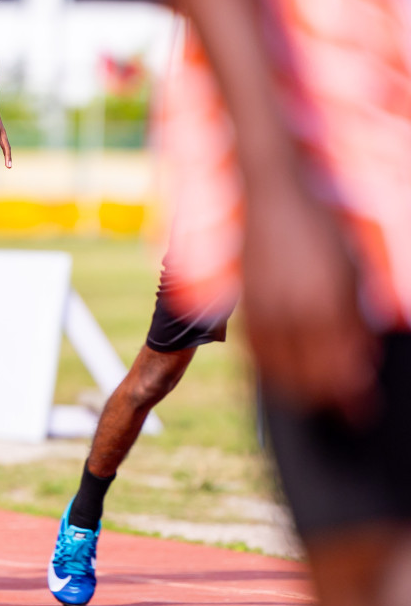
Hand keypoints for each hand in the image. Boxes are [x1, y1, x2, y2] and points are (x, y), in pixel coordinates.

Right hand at [241, 180, 377, 420]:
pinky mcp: (243, 303)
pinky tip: (281, 374)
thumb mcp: (351, 269)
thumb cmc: (318, 226)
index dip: (354, 396)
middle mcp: (293, 311)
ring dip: (298, 389)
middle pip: (311, 377)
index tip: (363, 411)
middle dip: (328, 397)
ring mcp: (263, 309)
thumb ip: (357, 317)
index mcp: (328, 303)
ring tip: (313, 397)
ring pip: (279, 370)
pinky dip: (269, 371)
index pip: (342, 369)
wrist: (270, 194)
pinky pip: (254, 352)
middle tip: (343, 409)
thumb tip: (361, 359)